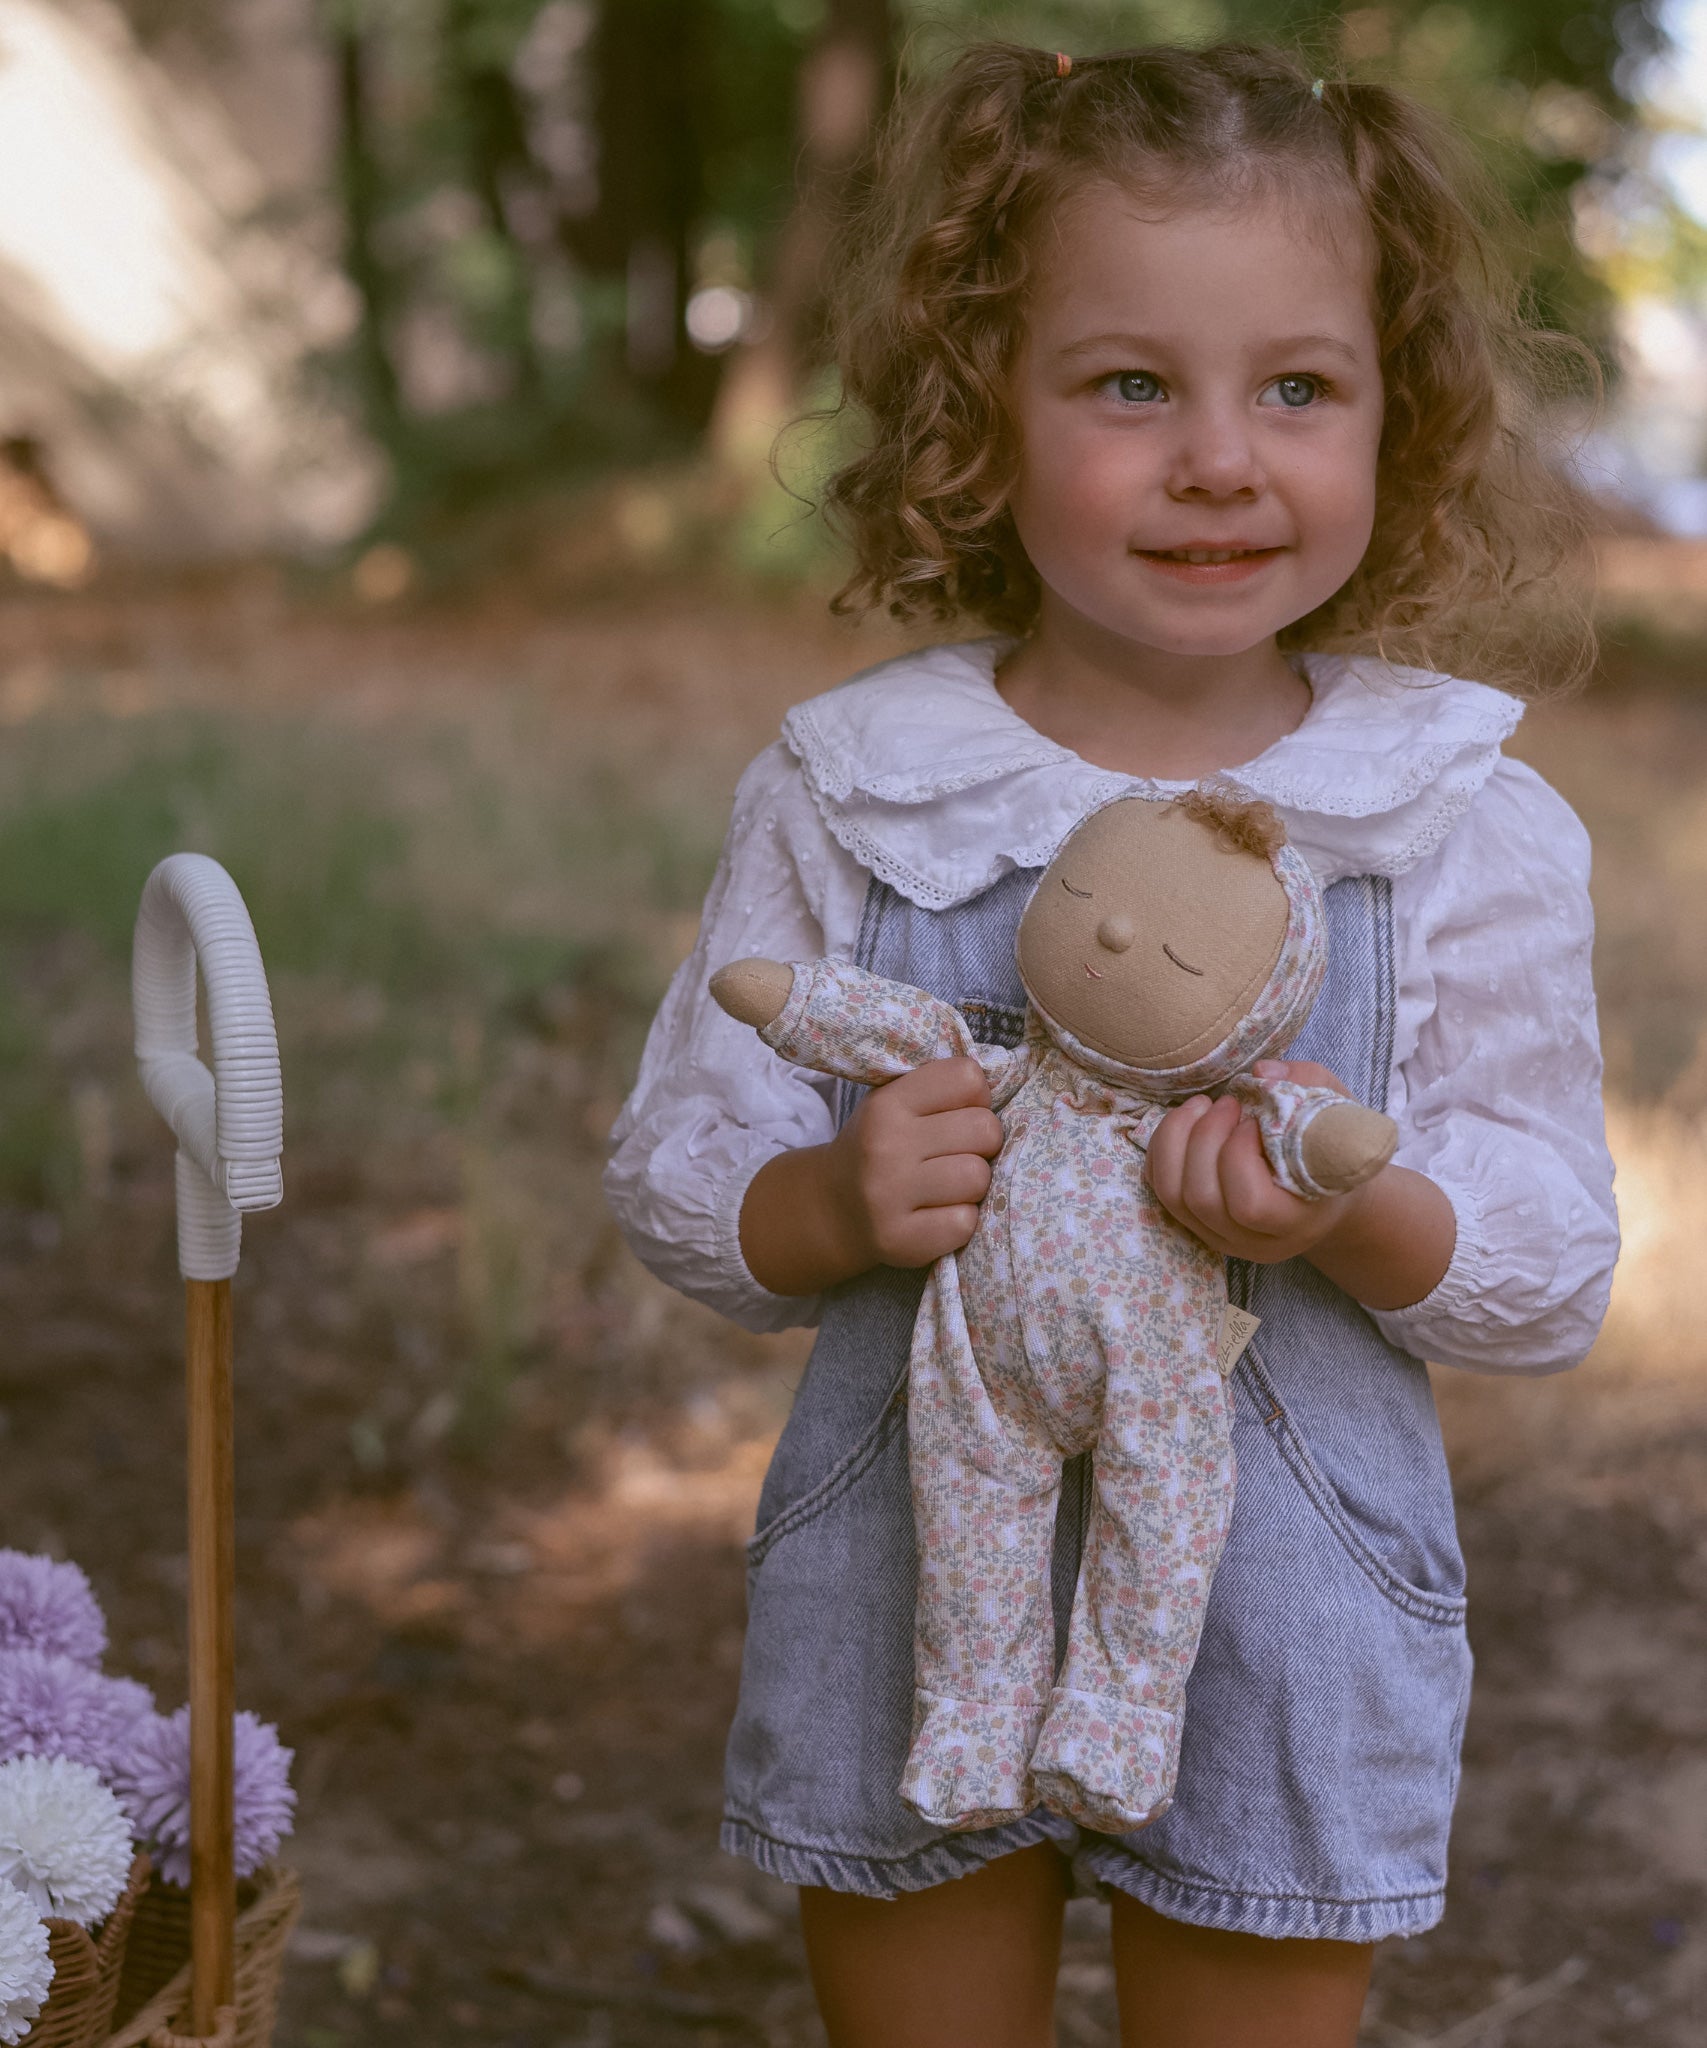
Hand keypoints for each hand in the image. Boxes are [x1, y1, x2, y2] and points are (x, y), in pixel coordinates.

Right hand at [739, 1056, 1004, 1293]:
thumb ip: (939, 1089)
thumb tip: (998, 1086)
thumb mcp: (895, 1103)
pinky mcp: (900, 1240)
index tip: (958, 1114)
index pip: (969, 1078)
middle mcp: (885, 1146)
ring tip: (948, 1186)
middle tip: (958, 1155)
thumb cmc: (879, 1147)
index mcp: (888, 1103)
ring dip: (972, 1185)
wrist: (832, 1208)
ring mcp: (889, 1197)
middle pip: (985, 1130)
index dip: (975, 1098)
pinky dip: (960, 1220)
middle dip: (981, 1144)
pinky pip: (965, 1223)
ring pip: (978, 1178)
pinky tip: (938, 1214)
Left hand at [1146, 1059, 1368, 1264]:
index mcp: (1296, 1223)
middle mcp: (1252, 1242)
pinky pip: (1159, 1188)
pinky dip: (1163, 1148)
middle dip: (1204, 1138)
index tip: (1253, 1119)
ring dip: (1176, 1139)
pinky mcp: (1195, 1222)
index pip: (1249, 1203)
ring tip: (1202, 1105)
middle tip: (1227, 1102)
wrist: (1328, 1193)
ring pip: (1171, 1195)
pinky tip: (1187, 1122)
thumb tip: (1261, 1072)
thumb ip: (1309, 1086)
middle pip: (1201, 1198)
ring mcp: (1219, 1237)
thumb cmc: (1334, 1152)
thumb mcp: (1338, 1115)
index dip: (1238, 1154)